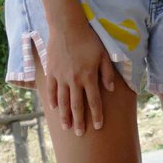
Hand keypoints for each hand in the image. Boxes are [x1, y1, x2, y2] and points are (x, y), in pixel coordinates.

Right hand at [43, 19, 117, 135]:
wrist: (67, 28)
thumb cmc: (89, 40)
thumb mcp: (104, 55)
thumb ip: (107, 73)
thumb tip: (110, 89)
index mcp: (89, 77)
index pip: (94, 101)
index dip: (97, 115)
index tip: (98, 126)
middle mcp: (74, 80)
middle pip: (77, 105)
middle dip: (79, 121)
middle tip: (80, 134)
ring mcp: (61, 77)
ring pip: (63, 101)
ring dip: (65, 115)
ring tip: (66, 127)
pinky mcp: (51, 72)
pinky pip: (52, 89)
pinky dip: (53, 100)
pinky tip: (54, 108)